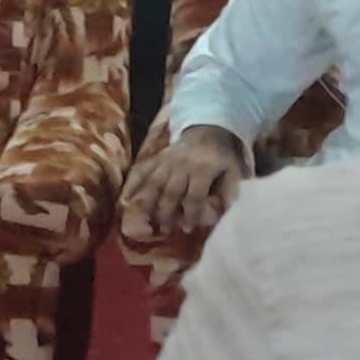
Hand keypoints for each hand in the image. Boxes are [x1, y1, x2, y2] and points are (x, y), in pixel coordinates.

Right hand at [121, 124, 246, 237]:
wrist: (207, 130)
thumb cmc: (221, 157)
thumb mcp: (234, 171)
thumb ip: (228, 191)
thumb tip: (220, 212)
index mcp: (203, 169)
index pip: (194, 196)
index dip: (191, 214)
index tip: (188, 230)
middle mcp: (182, 165)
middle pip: (171, 192)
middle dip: (167, 213)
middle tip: (165, 230)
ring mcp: (166, 160)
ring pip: (154, 183)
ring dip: (149, 203)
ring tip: (146, 221)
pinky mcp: (156, 157)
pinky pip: (141, 170)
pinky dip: (132, 184)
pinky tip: (125, 199)